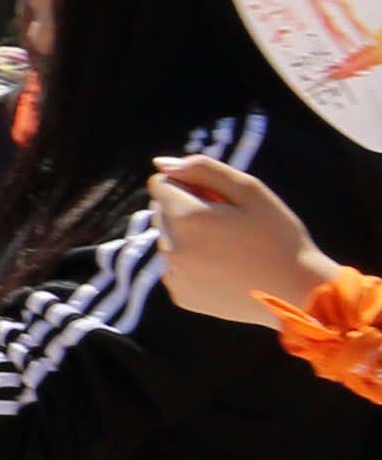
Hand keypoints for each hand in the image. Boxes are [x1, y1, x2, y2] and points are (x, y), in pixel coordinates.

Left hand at [157, 152, 334, 327]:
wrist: (298, 293)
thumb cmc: (279, 237)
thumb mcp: (250, 191)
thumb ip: (203, 169)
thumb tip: (161, 164)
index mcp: (187, 219)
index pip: (161, 184)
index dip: (190, 185)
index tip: (218, 198)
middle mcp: (172, 249)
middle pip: (162, 212)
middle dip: (187, 209)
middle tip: (229, 223)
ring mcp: (174, 275)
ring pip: (169, 239)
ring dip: (189, 236)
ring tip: (231, 247)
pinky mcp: (181, 295)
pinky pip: (176, 267)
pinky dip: (193, 263)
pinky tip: (225, 269)